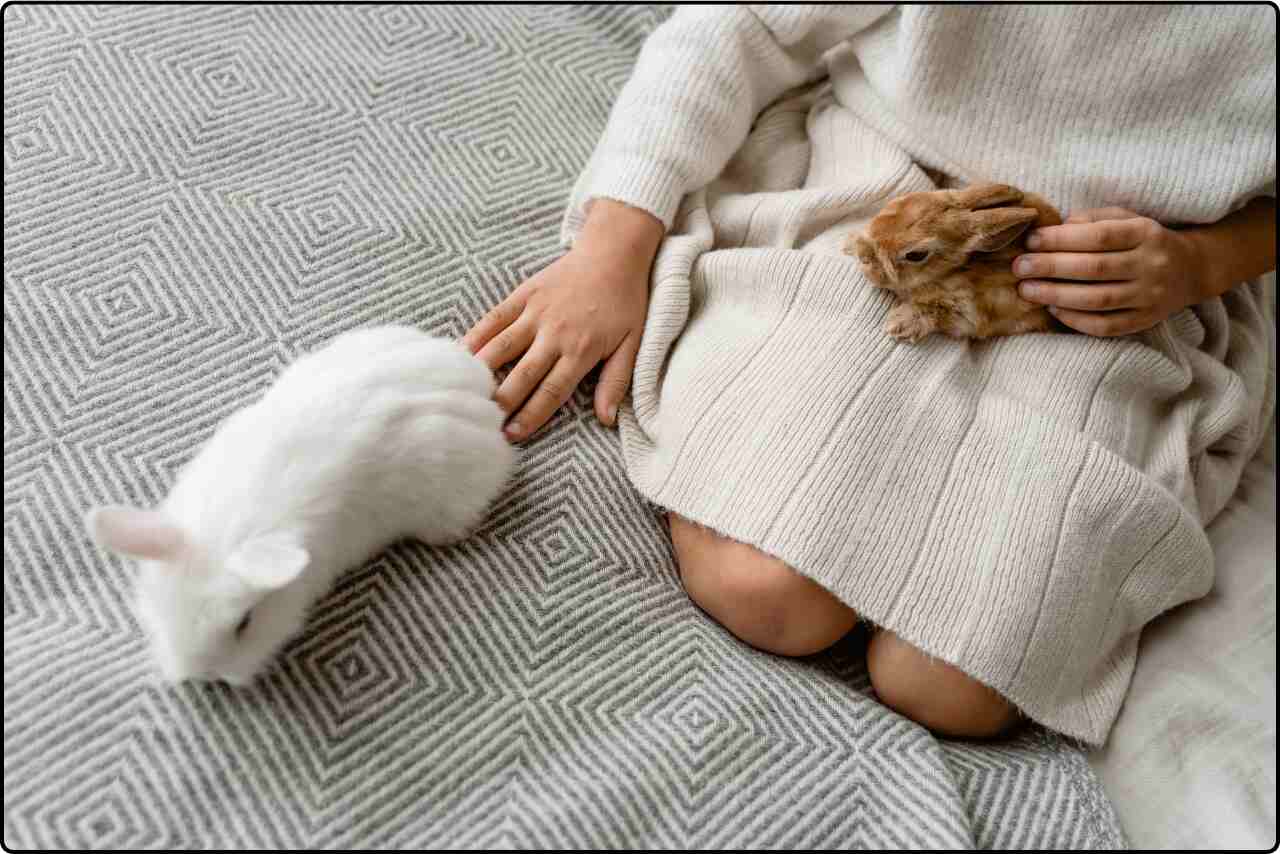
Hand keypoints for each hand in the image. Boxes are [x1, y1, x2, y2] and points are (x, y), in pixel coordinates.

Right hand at [461, 199, 662, 440]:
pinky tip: (460, 354)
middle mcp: (555, 334)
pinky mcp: (524, 294)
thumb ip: (617, 382)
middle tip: (485, 422)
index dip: (530, 415)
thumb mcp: (632, 344)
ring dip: (482, 372)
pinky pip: (495, 318)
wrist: (613, 254)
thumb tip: (607, 419)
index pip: (551, 391)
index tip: (512, 434)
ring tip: (466, 393)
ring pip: (502, 347)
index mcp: (581, 350)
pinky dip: (476, 336)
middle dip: (502, 402)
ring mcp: (536, 312)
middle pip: (522, 375)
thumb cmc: (624, 303)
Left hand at [1012, 208, 1207, 336]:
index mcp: (1146, 233)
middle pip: (1095, 268)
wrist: (1190, 270)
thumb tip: (1055, 228)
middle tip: (1019, 267)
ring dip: (1057, 295)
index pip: (1100, 236)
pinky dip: (1076, 320)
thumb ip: (1092, 220)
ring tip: (1027, 290)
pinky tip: (1053, 309)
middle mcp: (1151, 265)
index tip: (1031, 241)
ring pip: (1099, 299)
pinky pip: (1106, 325)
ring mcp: (1149, 296)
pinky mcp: (1144, 321)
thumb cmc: (1143, 241)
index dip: (1062, 239)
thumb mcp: (1126, 219)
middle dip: (1051, 267)